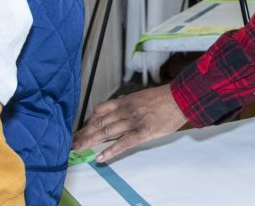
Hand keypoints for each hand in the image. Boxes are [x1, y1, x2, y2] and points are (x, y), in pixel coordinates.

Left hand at [72, 84, 186, 162]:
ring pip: (107, 132)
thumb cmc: (164, 98)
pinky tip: (101, 157)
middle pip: (100, 123)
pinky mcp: (143, 132)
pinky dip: (111, 151)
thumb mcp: (141, 97)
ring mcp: (134, 121)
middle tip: (73, 142)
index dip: (89, 121)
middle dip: (85, 133)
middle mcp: (126, 110)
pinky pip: (124, 143)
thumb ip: (128, 104)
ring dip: (91, 141)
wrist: (181, 98)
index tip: (82, 129)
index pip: (100, 110)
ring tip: (79, 149)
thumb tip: (117, 110)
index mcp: (125, 101)